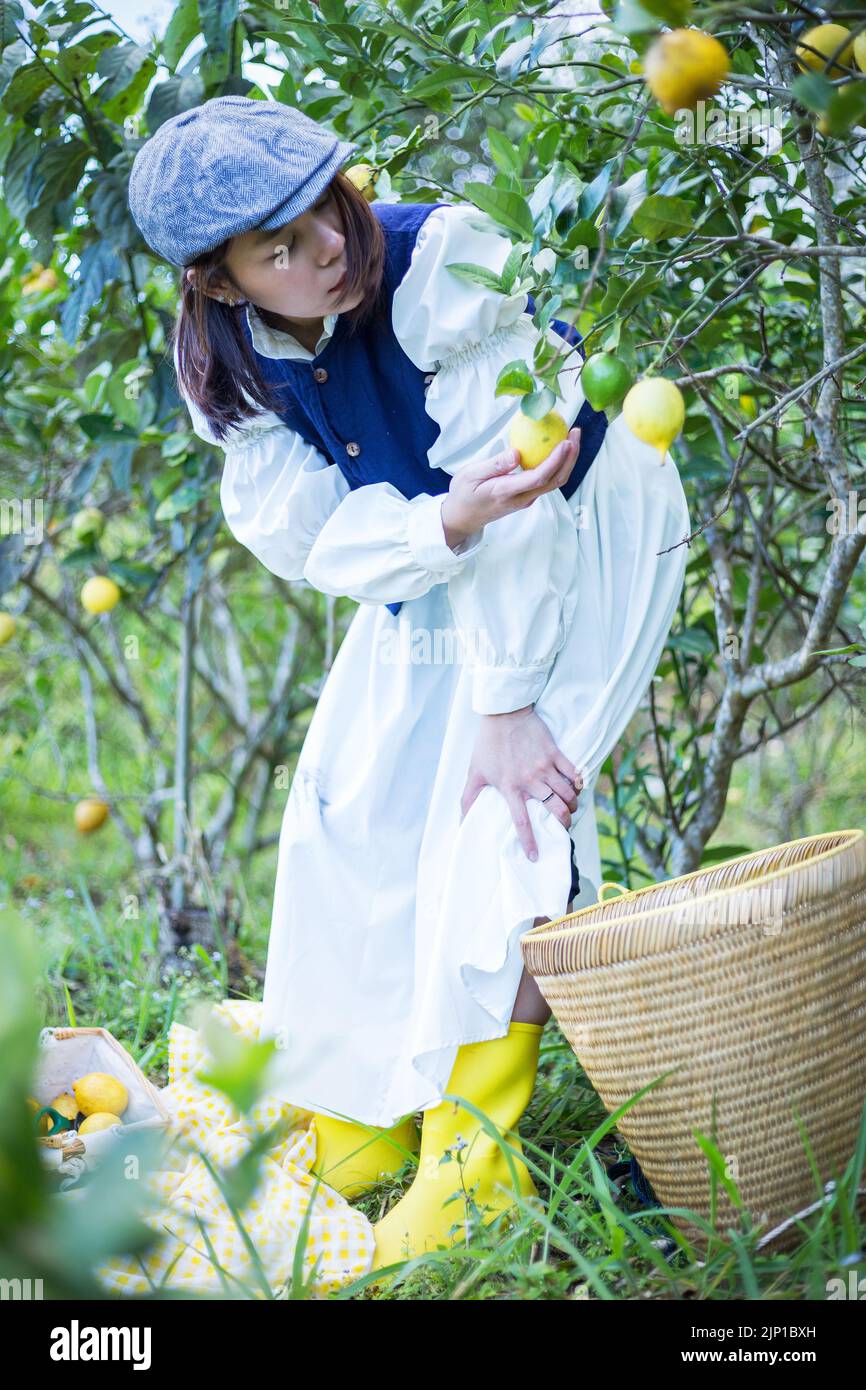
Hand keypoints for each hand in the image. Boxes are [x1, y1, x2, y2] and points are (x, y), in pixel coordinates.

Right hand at [440, 428, 580, 548]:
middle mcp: (522, 498)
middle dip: (570, 457)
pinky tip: (557, 448)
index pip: (538, 477)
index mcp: (507, 492)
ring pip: (554, 482)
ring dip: (567, 461)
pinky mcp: (527, 496)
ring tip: (571, 437)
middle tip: (575, 433)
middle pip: (555, 480)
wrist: (462, 518)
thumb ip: (494, 464)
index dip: (555, 460)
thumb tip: (516, 453)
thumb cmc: (464, 494)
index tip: (565, 442)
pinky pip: (547, 480)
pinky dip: (557, 464)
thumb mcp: (470, 475)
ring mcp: (526, 499)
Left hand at [460, 706, 583, 860]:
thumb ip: (468, 800)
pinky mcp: (555, 753)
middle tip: (563, 827)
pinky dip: (578, 784)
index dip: (529, 841)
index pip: (521, 821)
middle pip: (555, 809)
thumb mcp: (474, 773)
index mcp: (509, 787)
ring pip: (567, 794)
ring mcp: (544, 766)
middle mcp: (529, 779)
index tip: (535, 856)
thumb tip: (462, 824)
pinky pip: (574, 773)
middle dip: (564, 822)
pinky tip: (576, 789)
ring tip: (570, 809)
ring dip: (572, 805)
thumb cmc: (487, 745)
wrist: (503, 715)